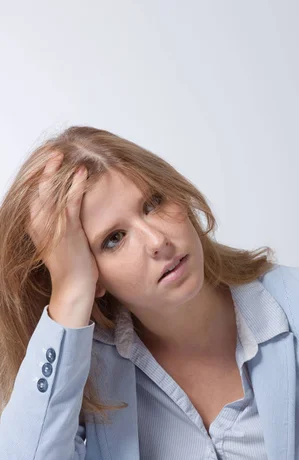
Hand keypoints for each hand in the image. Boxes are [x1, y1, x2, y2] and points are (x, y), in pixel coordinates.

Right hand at [28, 152, 98, 295]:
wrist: (73, 286)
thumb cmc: (71, 267)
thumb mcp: (62, 242)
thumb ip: (61, 227)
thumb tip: (68, 216)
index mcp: (35, 227)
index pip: (34, 197)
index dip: (39, 178)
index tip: (47, 164)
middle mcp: (39, 224)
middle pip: (37, 189)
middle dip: (44, 169)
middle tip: (53, 152)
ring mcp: (52, 226)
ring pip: (50, 191)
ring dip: (57, 171)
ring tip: (62, 155)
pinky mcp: (68, 229)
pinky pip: (70, 200)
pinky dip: (76, 184)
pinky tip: (82, 172)